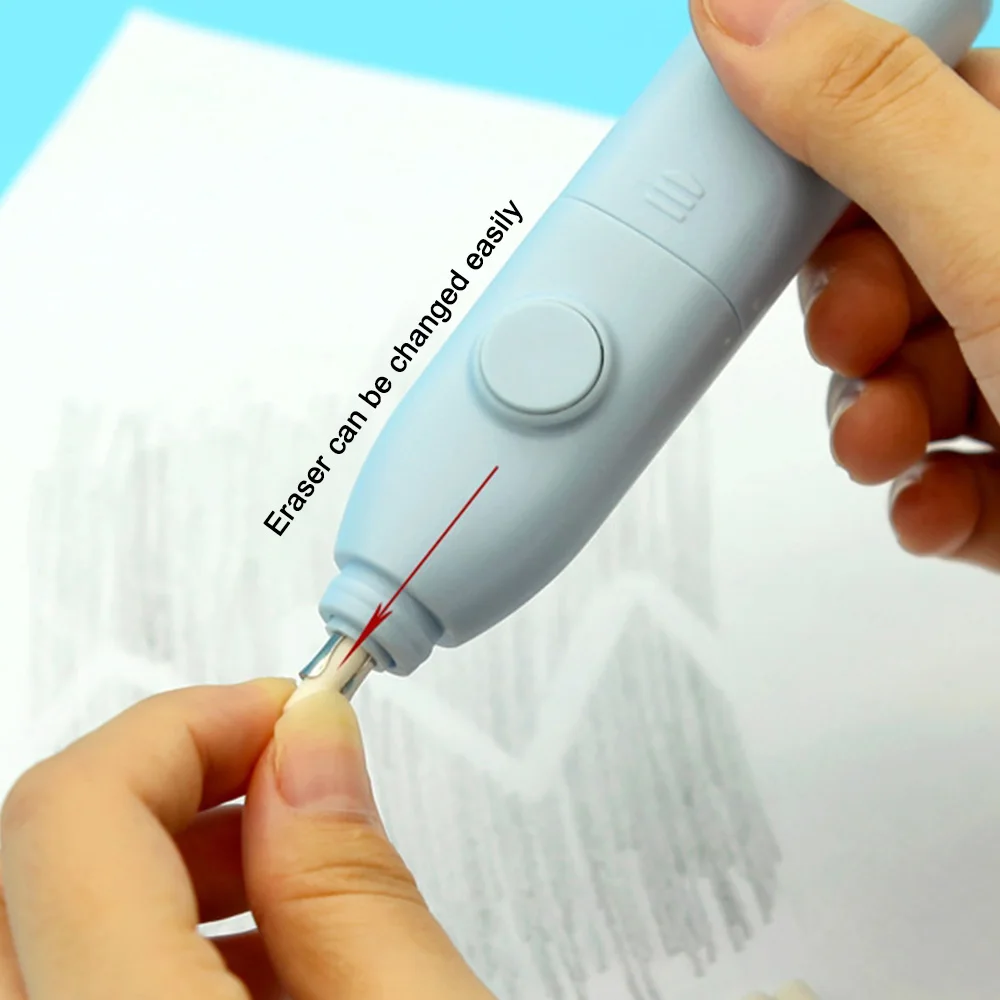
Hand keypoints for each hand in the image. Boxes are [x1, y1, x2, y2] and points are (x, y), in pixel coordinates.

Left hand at [0, 680, 495, 999]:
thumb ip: (356, 885)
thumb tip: (313, 744)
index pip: (72, 816)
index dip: (184, 725)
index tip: (286, 713)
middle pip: (36, 856)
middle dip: (176, 782)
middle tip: (292, 778)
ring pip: (41, 919)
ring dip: (165, 862)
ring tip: (293, 880)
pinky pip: (65, 983)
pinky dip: (153, 936)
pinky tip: (262, 967)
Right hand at [691, 0, 999, 570]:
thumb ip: (870, 119)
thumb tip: (745, 13)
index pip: (917, 127)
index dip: (835, 171)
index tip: (786, 213)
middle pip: (900, 270)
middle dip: (854, 319)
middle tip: (859, 339)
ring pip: (912, 383)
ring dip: (874, 423)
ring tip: (888, 451)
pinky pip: (953, 476)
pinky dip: (926, 498)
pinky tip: (935, 508)